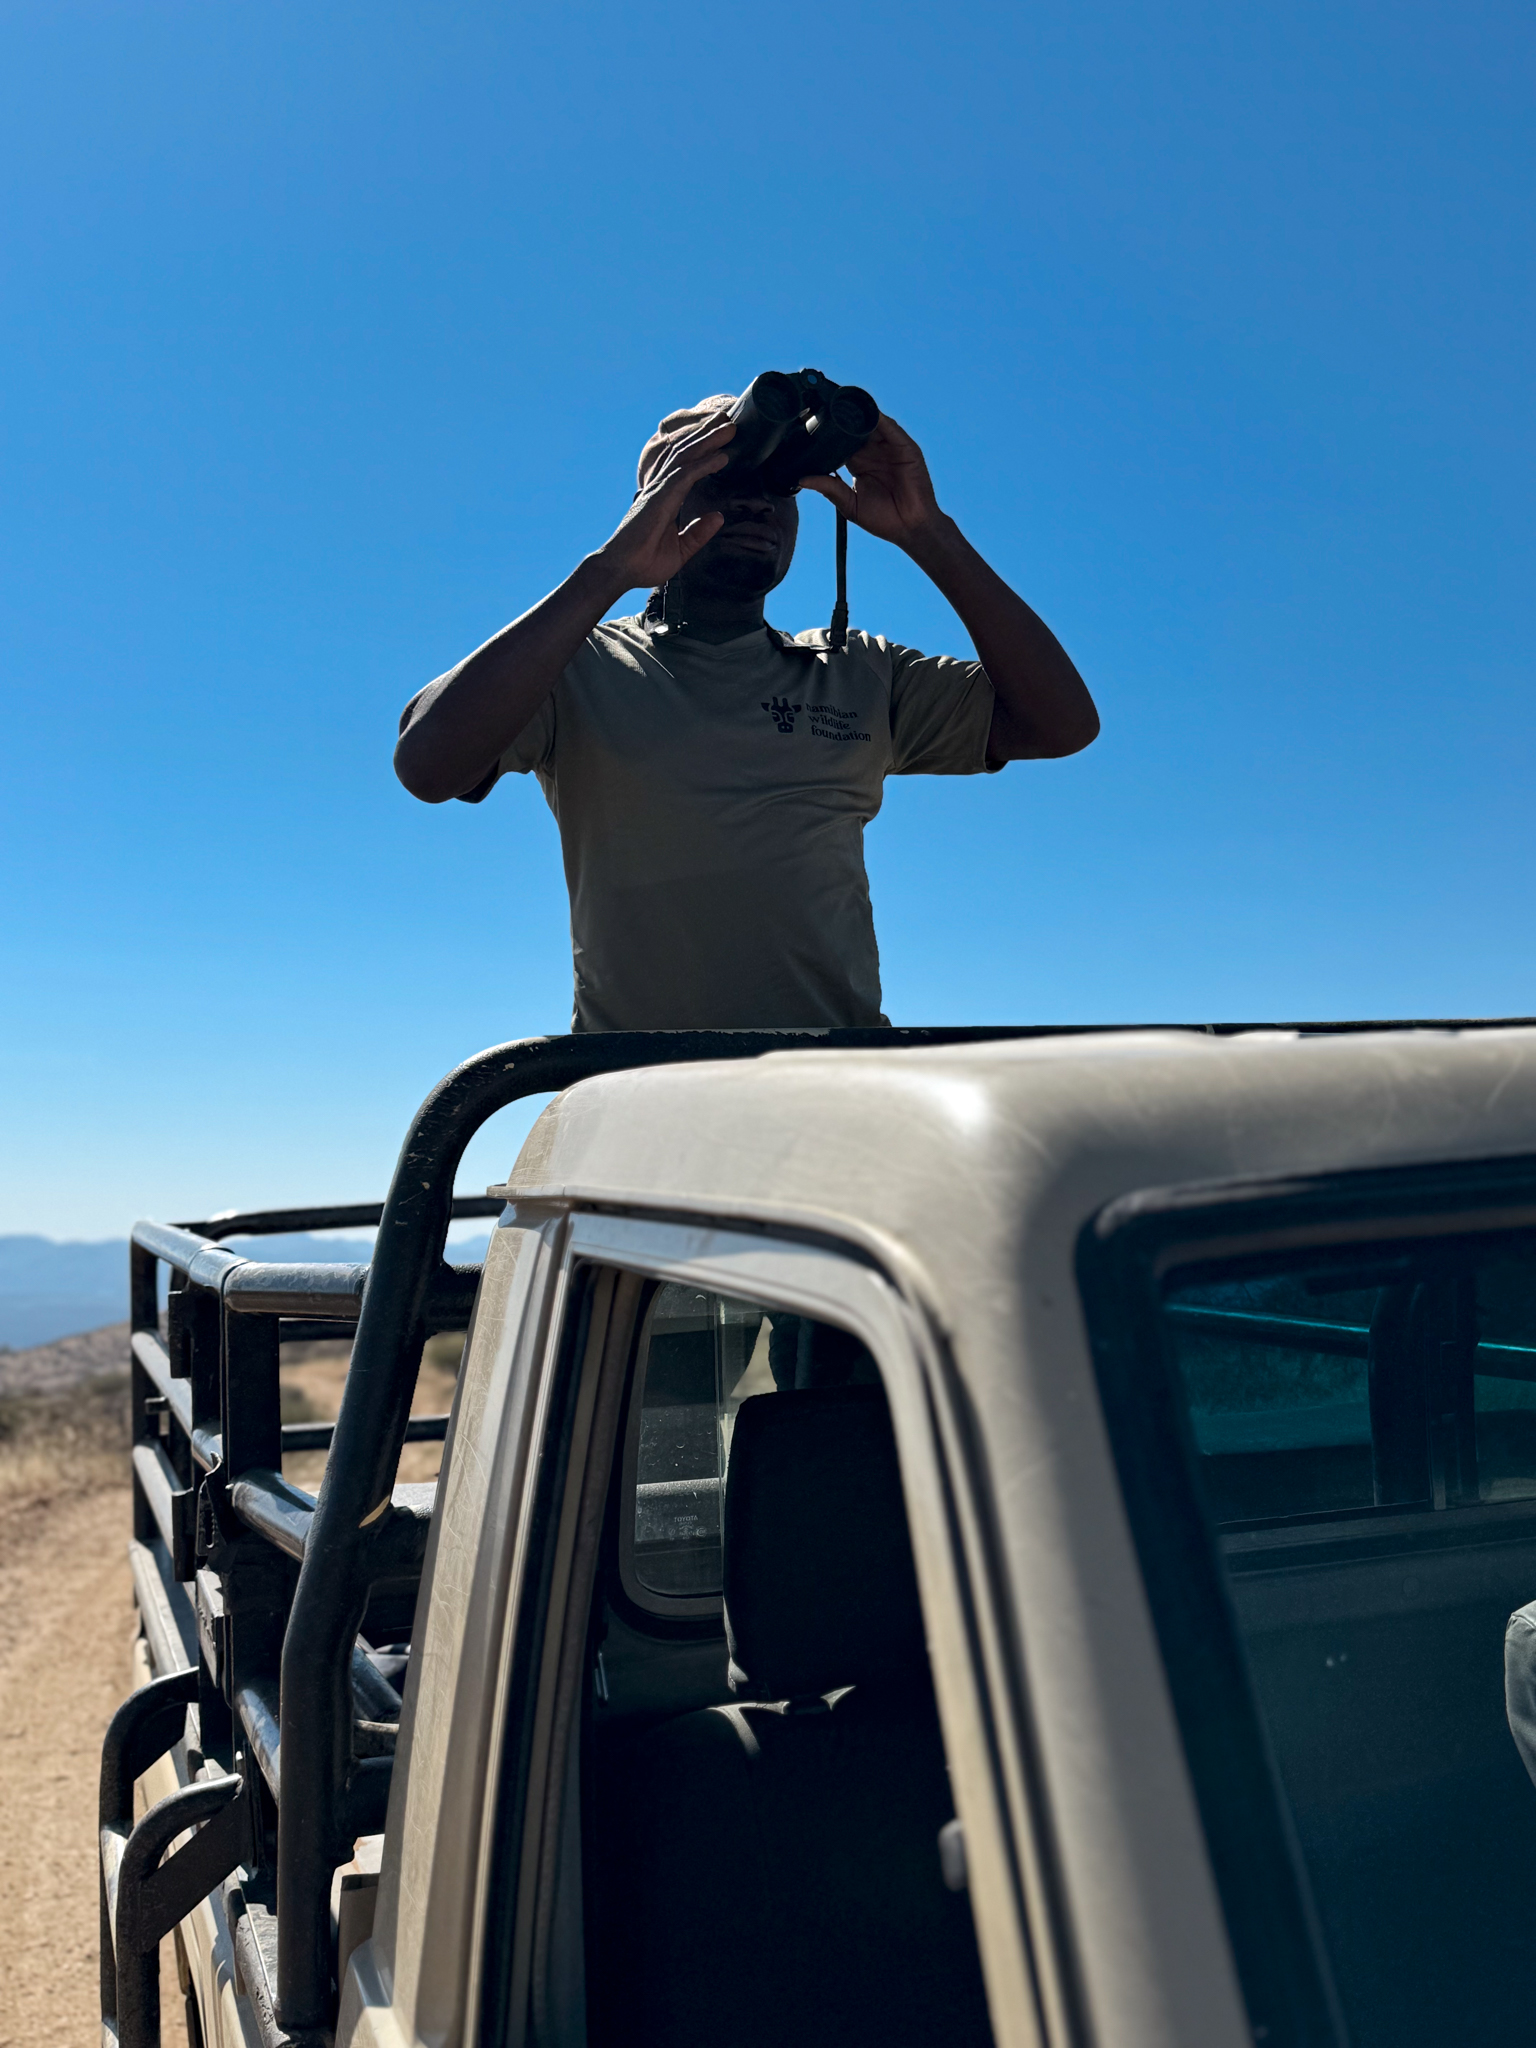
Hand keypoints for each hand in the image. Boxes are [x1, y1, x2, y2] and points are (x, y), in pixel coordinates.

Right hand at [593, 417, 734, 593]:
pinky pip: (685, 476)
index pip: (686, 466)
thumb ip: (698, 533)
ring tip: (729, 428)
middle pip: (686, 453)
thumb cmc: (644, 563)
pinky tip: (721, 457)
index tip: (723, 440)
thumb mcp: (680, 550)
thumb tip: (719, 517)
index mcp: (665, 498)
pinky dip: (704, 464)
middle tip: (729, 421)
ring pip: (686, 457)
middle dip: (708, 435)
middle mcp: (661, 489)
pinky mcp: (659, 499)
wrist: (621, 571)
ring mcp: (659, 491)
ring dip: (709, 441)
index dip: (703, 450)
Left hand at [799, 415, 942, 548]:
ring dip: (860, 412)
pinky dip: (880, 419)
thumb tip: (802, 480)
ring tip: (843, 401)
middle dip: (843, 416)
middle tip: (824, 403)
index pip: (841, 440)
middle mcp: (874, 452)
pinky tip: (867, 412)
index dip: (829, 431)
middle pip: (856, 427)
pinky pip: (892, 429)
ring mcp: (890, 448)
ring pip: (873, 423)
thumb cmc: (883, 519)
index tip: (811, 422)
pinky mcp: (906, 448)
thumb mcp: (849, 504)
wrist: (910, 528)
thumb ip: (829, 488)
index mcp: (859, 463)